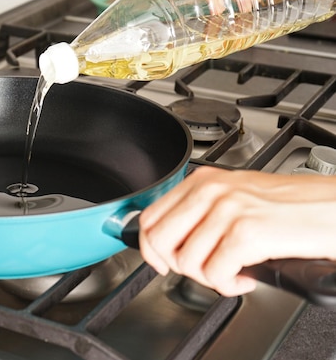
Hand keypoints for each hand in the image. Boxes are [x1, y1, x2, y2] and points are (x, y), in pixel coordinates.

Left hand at [138, 166, 335, 295]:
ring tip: (233, 271)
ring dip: (210, 278)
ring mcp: (227, 211)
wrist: (333, 208)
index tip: (161, 261)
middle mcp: (211, 191)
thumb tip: (170, 240)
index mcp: (203, 181)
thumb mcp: (235, 197)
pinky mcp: (246, 234)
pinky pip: (215, 275)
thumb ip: (200, 212)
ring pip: (187, 262)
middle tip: (202, 269)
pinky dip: (230, 286)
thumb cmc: (291, 206)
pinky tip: (247, 276)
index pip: (151, 217)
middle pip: (159, 240)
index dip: (149, 247)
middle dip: (177, 265)